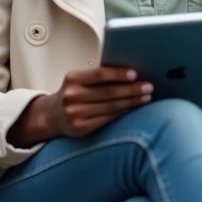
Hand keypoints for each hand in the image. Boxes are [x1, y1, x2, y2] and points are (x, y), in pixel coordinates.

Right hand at [10, 66, 152, 144]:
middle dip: (132, 89)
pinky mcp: (81, 128)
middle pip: (108, 92)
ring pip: (111, 106)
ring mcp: (75, 114)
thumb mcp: (79, 80)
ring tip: (146, 97)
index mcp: (72, 79)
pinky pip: (107, 119)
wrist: (52, 115)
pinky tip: (133, 108)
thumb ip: (99, 76)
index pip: (99, 74)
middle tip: (149, 86)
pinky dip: (123, 112)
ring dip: (132, 102)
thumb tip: (131, 73)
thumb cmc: (73, 93)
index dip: (118, 74)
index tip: (135, 73)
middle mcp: (71, 97)